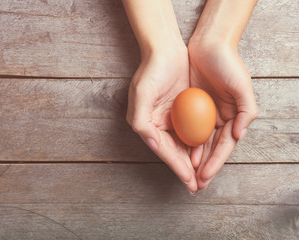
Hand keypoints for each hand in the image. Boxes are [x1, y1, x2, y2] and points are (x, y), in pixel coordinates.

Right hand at [126, 45, 197, 193]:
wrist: (166, 50)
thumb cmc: (152, 71)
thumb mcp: (141, 94)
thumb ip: (141, 121)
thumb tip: (151, 143)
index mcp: (146, 124)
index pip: (164, 150)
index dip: (176, 166)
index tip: (189, 180)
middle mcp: (158, 124)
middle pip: (174, 152)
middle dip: (186, 170)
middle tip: (198, 187)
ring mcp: (172, 119)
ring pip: (184, 146)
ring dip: (193, 162)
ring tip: (204, 178)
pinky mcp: (183, 112)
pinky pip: (192, 133)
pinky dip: (199, 145)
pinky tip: (207, 155)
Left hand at [188, 39, 257, 189]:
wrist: (208, 44)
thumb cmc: (227, 63)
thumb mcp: (242, 85)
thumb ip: (246, 111)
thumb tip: (239, 136)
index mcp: (233, 117)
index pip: (223, 147)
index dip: (215, 163)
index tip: (204, 178)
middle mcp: (219, 118)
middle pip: (210, 149)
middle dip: (203, 167)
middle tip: (194, 185)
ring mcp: (203, 114)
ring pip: (197, 142)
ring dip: (192, 158)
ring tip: (185, 175)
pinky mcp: (188, 106)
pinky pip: (185, 128)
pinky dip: (183, 141)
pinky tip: (178, 152)